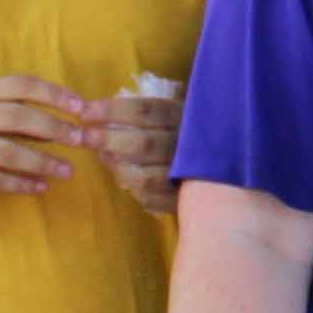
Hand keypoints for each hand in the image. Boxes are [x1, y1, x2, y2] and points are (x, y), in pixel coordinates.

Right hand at [0, 76, 92, 196]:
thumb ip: (14, 110)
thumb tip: (63, 121)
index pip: (21, 85)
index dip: (54, 94)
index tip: (82, 107)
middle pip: (18, 117)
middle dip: (54, 128)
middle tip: (80, 140)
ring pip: (7, 153)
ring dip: (42, 163)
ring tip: (67, 171)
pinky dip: (19, 184)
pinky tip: (39, 188)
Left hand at [92, 81, 186, 206]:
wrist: (229, 172)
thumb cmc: (194, 133)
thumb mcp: (180, 113)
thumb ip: (149, 113)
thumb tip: (100, 111)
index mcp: (188, 117)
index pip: (146, 110)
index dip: (112, 111)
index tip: (84, 111)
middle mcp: (191, 147)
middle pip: (145, 144)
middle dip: (108, 139)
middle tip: (83, 137)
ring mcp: (190, 177)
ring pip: (145, 177)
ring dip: (118, 167)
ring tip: (102, 156)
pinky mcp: (185, 201)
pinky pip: (151, 199)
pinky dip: (133, 188)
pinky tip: (124, 177)